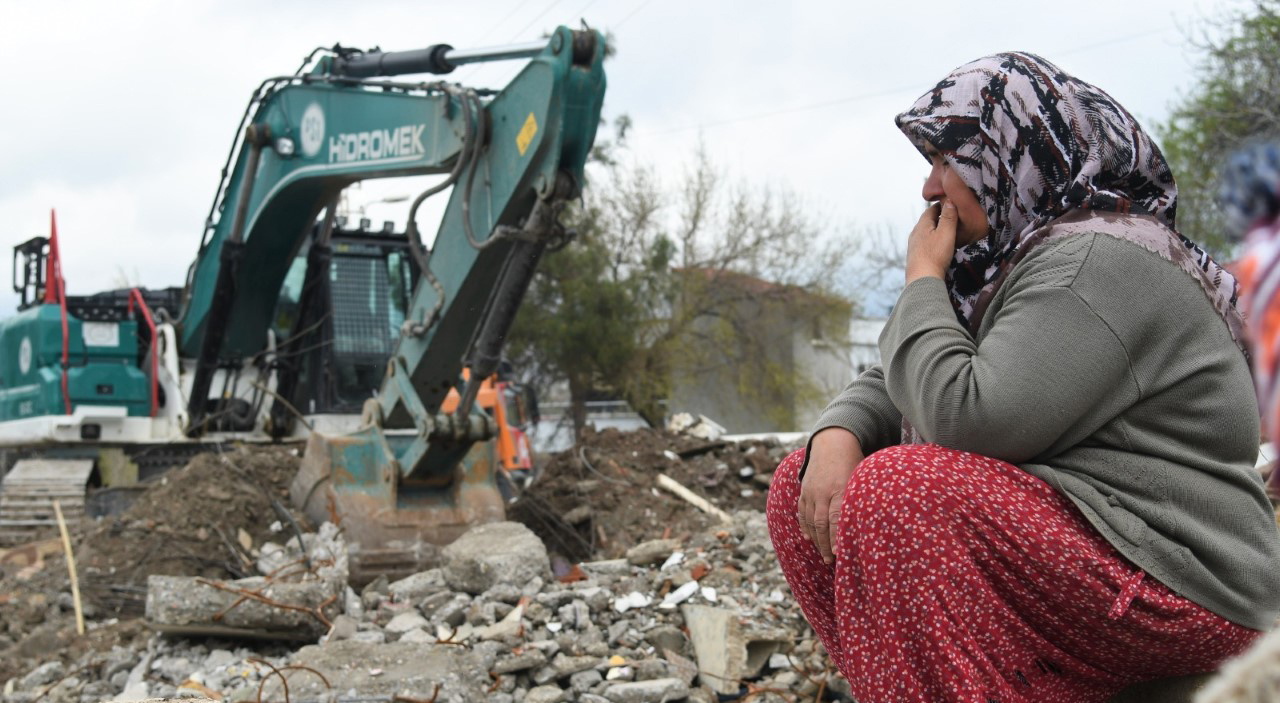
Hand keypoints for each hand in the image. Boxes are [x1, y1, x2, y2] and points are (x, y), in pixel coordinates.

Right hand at [798, 428, 863, 563]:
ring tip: (823, 556)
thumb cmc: (855, 462)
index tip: (838, 553)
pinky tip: (809, 538)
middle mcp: (823, 491)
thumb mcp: (863, 477)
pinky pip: (802, 511)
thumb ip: (864, 498)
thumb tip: (878, 522)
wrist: (833, 443)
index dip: (836, 536)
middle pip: (822, 523)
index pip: (837, 517)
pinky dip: (804, 526)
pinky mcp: (804, 490)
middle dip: (825, 544)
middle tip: (831, 562)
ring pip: (810, 520)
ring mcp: (811, 491)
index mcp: (841, 488)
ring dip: (816, 540)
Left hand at [905, 201, 957, 283]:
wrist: (922, 280)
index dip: (942, 205)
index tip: (951, 204)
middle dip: (939, 218)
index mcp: (921, 225)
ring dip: (936, 230)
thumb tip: (950, 200)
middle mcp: (914, 234)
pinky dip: (933, 241)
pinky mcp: (915, 257)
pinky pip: (925, 244)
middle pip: (927, 221)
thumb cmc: (935, 255)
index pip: (931, 210)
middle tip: (952, 217)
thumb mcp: (946, 233)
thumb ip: (949, 217)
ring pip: (926, 233)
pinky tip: (939, 247)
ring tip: (948, 232)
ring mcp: (913, 246)